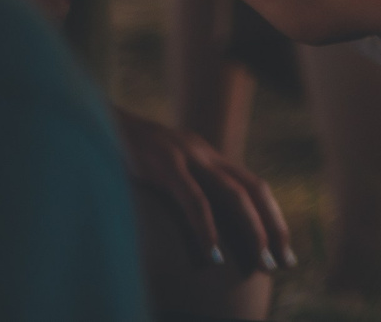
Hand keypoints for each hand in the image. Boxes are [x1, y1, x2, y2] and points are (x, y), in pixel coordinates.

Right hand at [115, 107, 292, 274]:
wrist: (95, 119)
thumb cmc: (126, 151)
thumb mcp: (161, 167)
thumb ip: (182, 185)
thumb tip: (195, 220)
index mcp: (208, 156)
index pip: (253, 186)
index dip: (272, 216)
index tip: (282, 249)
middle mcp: (206, 154)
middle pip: (255, 189)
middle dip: (274, 226)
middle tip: (285, 262)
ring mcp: (188, 157)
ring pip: (235, 194)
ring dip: (253, 229)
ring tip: (262, 261)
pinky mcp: (165, 165)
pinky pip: (194, 200)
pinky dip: (207, 227)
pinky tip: (214, 253)